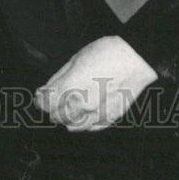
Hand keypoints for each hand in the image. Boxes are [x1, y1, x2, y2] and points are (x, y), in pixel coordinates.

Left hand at [35, 36, 157, 131]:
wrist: (138, 58)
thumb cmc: (108, 53)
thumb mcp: (77, 57)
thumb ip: (59, 77)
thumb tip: (46, 89)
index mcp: (71, 87)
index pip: (46, 103)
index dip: (40, 99)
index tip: (40, 95)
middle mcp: (82, 104)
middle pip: (58, 115)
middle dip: (52, 108)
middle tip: (52, 101)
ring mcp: (97, 113)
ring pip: (73, 126)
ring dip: (66, 118)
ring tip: (66, 109)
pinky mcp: (111, 117)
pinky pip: (92, 127)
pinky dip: (84, 124)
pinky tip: (82, 117)